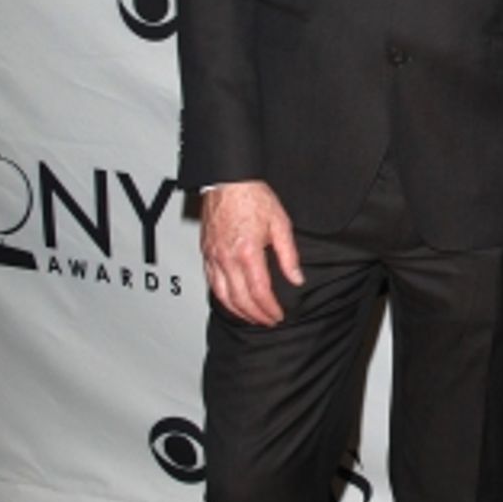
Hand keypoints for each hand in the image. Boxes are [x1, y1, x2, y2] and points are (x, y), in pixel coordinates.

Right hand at [200, 180, 302, 325]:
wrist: (228, 180)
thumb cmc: (252, 197)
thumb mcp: (280, 224)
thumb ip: (289, 256)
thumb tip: (296, 278)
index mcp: (248, 252)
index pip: (259, 291)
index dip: (270, 308)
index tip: (278, 315)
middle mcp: (227, 258)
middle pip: (241, 299)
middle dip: (256, 314)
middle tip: (268, 320)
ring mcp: (213, 256)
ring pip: (222, 295)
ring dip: (238, 311)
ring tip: (251, 317)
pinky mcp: (206, 253)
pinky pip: (211, 282)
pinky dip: (222, 298)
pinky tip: (231, 301)